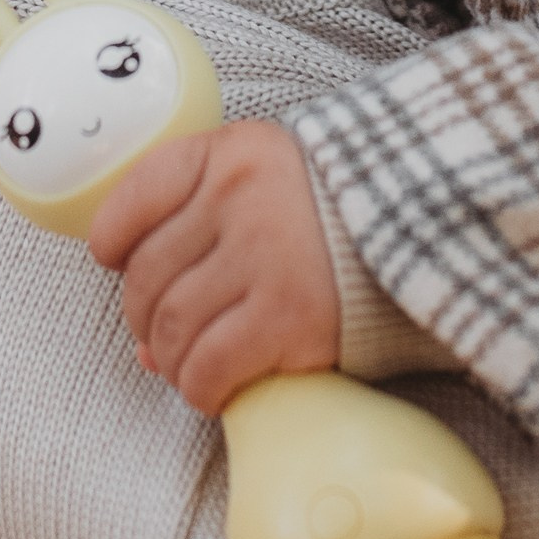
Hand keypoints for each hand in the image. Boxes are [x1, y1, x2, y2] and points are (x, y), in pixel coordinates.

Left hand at [88, 118, 340, 415]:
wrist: (424, 229)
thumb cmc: (336, 214)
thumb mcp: (267, 180)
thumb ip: (202, 229)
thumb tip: (143, 341)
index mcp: (231, 152)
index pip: (136, 197)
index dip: (113, 242)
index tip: (119, 264)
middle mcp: (241, 198)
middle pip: (146, 275)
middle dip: (144, 317)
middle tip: (167, 331)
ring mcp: (266, 257)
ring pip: (171, 327)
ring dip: (172, 359)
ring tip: (194, 363)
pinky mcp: (291, 317)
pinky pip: (210, 366)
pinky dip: (201, 386)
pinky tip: (215, 386)